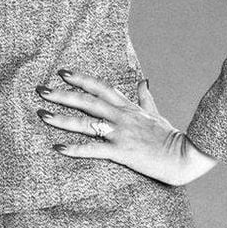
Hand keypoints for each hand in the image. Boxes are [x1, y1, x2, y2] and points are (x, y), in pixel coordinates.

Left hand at [36, 69, 218, 186]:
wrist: (185, 155)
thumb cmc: (170, 136)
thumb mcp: (155, 113)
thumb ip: (145, 97)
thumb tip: (142, 81)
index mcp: (127, 106)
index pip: (100, 87)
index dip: (80, 79)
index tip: (62, 72)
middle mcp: (120, 116)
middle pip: (86, 101)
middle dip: (62, 94)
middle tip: (40, 90)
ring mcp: (120, 133)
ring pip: (86, 123)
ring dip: (62, 118)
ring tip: (42, 115)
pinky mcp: (121, 152)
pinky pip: (94, 150)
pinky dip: (75, 149)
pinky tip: (58, 148)